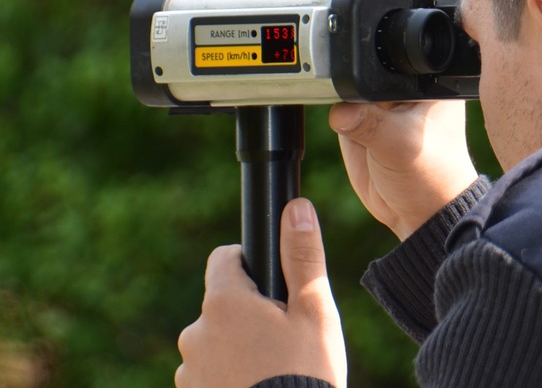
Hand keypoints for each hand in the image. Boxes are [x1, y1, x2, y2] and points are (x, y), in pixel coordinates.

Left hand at [176, 199, 346, 387]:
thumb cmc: (305, 372)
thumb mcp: (314, 310)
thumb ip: (303, 256)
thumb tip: (297, 208)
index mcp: (224, 302)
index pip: (224, 258)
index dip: (250, 264)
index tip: (274, 284)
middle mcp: (196, 332)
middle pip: (222, 304)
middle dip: (249, 313)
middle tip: (286, 337)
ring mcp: (189, 371)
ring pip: (216, 342)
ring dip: (238, 348)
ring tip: (274, 369)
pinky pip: (210, 375)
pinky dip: (231, 377)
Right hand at [300, 0, 477, 239]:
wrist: (413, 207)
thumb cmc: (429, 175)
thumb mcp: (401, 147)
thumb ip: (371, 125)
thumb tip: (341, 107)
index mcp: (432, 62)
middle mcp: (410, 57)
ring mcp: (381, 69)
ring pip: (359, 13)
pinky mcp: (355, 87)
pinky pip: (335, 47)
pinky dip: (317, 30)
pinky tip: (300, 22)